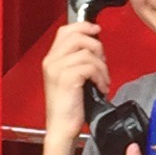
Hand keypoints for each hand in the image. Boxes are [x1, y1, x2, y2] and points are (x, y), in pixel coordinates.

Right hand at [41, 18, 108, 137]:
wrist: (61, 128)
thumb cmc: (69, 107)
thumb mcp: (71, 78)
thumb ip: (77, 60)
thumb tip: (95, 46)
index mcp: (51, 59)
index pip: (66, 30)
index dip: (84, 26)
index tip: (97, 31)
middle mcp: (51, 61)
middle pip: (78, 36)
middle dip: (97, 46)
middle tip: (102, 62)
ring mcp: (57, 69)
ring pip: (87, 52)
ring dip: (102, 66)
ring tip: (103, 80)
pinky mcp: (66, 78)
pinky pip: (91, 67)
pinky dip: (101, 77)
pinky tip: (101, 88)